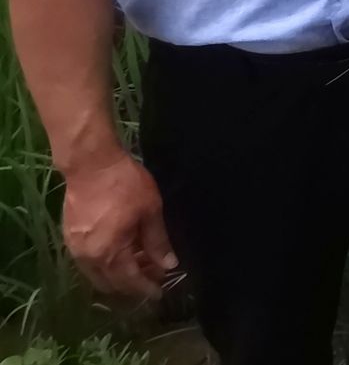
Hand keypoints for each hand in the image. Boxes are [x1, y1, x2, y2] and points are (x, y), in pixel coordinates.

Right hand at [61, 151, 175, 300]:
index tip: (160, 293)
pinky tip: (123, 250)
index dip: (146, 289)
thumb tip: (168, 265)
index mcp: (109, 253)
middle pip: (111, 284)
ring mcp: (75, 250)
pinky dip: (107, 263)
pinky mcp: (70, 239)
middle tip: (154, 274)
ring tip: (142, 261)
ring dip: (119, 274)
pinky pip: (89, 262)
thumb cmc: (125, 185)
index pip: (130, 282)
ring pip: (98, 275)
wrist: (91, 165)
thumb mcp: (150, 211)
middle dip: (133, 284)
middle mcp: (88, 258)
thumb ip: (158, 241)